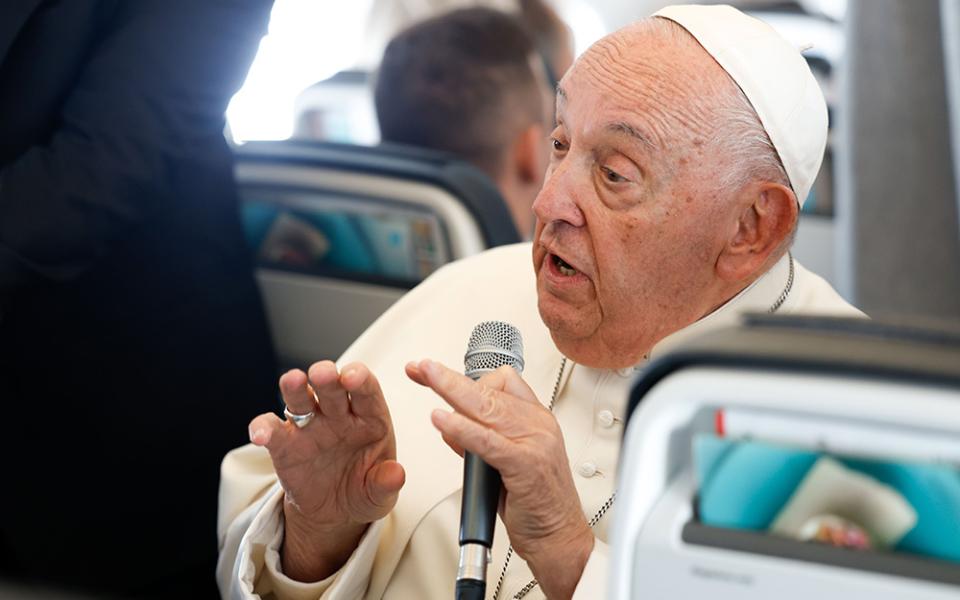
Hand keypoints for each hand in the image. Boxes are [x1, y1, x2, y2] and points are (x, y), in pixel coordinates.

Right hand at [248, 361, 404, 581]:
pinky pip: (271, 430)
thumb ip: (386, 484)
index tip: (354, 377)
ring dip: (295, 387)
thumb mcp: (379, 494)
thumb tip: (397, 474)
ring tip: (293, 381)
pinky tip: (260, 434)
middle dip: (327, 376)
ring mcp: (310, 426)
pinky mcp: (284, 444)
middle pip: (332, 386)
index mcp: (369, 418)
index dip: (360, 379)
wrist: (334, 514)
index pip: (367, 390)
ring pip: (300, 398)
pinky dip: (263, 428)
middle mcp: (338, 414)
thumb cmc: (364, 492)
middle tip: (323, 373)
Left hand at [406, 360, 592, 599]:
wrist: (560, 539)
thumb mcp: (504, 465)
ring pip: (487, 406)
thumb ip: (480, 442)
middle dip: (448, 376)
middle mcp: (538, 424)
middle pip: (489, 387)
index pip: (500, 380)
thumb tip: (449, 424)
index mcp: (536, 419)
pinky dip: (461, 428)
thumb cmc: (536, 505)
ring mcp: (535, 441)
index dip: (464, 375)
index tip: (434, 373)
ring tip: (427, 377)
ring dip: (451, 389)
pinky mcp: (526, 463)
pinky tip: (442, 420)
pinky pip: (487, 440)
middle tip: (422, 367)